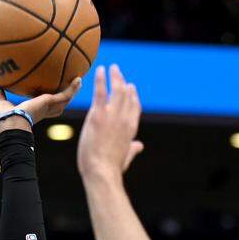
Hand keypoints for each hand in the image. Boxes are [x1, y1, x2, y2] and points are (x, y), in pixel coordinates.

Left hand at [0, 78, 81, 131]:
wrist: (12, 122)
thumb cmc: (6, 118)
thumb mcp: (2, 103)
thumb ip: (0, 94)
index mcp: (35, 112)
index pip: (45, 108)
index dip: (50, 103)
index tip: (51, 97)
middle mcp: (44, 111)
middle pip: (59, 105)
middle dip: (65, 97)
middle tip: (71, 88)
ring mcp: (50, 107)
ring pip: (66, 100)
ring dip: (73, 91)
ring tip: (79, 81)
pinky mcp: (52, 102)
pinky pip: (66, 94)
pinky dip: (73, 88)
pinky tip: (78, 79)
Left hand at [77, 64, 143, 179]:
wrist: (102, 172)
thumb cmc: (111, 169)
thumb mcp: (125, 157)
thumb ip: (133, 149)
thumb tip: (139, 146)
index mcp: (131, 128)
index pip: (135, 107)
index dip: (133, 95)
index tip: (130, 86)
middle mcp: (124, 119)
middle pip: (127, 95)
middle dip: (123, 82)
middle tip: (118, 72)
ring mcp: (112, 116)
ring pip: (117, 90)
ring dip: (115, 77)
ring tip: (112, 67)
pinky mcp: (98, 116)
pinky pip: (101, 92)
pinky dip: (101, 79)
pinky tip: (100, 70)